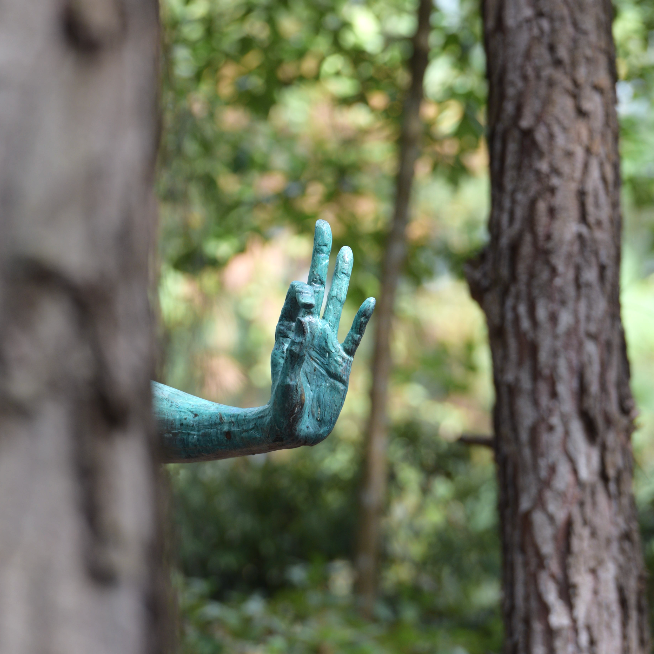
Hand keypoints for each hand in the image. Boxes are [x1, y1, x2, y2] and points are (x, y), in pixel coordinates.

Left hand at [267, 220, 375, 446]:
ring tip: (346, 251)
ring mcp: (328, 345)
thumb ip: (298, 348)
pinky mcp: (342, 363)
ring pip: (338, 302)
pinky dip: (362, 319)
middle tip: (322, 223)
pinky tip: (370, 300)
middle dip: (321, 256)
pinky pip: (354, 337)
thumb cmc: (283, 407)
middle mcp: (310, 332)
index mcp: (293, 331)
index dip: (305, 290)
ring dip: (342, 276)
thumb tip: (311, 318)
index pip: (301, 295)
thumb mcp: (288, 376)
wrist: (293, 430)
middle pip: (320, 285)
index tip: (307, 297)